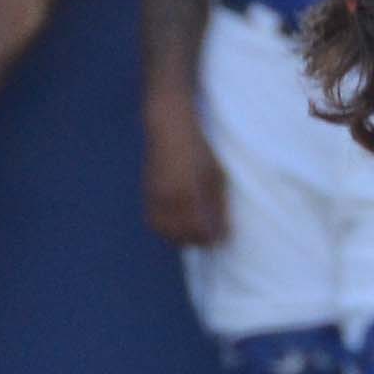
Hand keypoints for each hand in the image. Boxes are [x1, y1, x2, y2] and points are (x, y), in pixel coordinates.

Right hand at [142, 107, 230, 248]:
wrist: (169, 132)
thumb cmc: (199, 151)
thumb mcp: (217, 177)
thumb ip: (219, 206)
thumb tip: (225, 232)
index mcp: (187, 194)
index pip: (198, 230)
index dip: (210, 239)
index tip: (221, 239)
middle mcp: (167, 199)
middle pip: (178, 235)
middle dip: (195, 241)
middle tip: (210, 237)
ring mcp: (154, 197)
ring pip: (163, 231)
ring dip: (178, 237)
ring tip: (195, 231)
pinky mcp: (147, 194)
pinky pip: (154, 220)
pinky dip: (166, 227)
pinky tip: (180, 222)